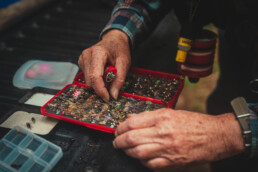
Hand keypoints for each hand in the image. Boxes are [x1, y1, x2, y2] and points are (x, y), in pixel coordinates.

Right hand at [78, 29, 130, 101]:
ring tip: (108, 74)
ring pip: (88, 81)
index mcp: (98, 53)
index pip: (95, 76)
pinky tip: (102, 72)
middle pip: (90, 81)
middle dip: (101, 87)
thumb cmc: (120, 50)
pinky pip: (87, 78)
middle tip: (112, 82)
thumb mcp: (125, 64)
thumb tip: (113, 95)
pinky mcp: (81, 63)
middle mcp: (86, 55)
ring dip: (99, 83)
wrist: (114, 40)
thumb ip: (119, 80)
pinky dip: (96, 79)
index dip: (101, 90)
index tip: (108, 98)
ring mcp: (82, 59)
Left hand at [113, 108, 244, 170]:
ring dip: (127, 152)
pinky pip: (150, 165)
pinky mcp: (172, 162)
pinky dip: (141, 161)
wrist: (216, 136)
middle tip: (116, 142)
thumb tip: (130, 119)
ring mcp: (168, 149)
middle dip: (119, 141)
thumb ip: (149, 117)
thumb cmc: (194, 122)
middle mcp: (164, 132)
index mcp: (163, 117)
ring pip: (137, 153)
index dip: (121, 127)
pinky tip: (140, 158)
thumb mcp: (171, 113)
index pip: (133, 122)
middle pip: (132, 138)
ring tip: (125, 149)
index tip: (118, 130)